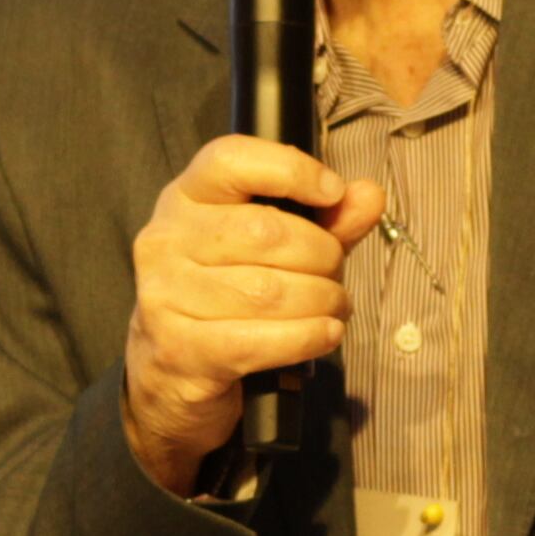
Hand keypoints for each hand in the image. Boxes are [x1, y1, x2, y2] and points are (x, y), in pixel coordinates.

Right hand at [119, 135, 383, 494]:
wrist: (172, 376)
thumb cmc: (227, 299)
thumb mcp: (276, 250)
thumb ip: (324, 221)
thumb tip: (369, 196)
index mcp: (184, 198)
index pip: (230, 160)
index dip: (291, 169)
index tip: (333, 192)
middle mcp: (165, 240)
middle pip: (266, 232)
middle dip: (322, 256)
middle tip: (335, 275)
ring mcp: (166, 296)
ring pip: (269, 291)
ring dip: (321, 301)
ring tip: (333, 308)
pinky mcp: (181, 350)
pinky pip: (261, 340)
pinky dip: (307, 337)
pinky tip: (325, 334)